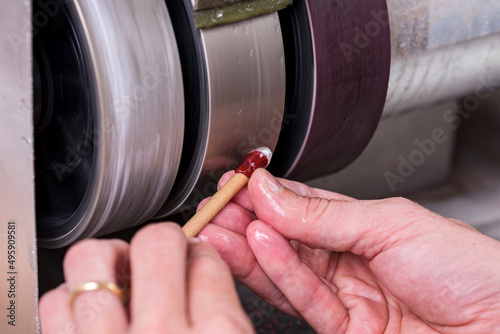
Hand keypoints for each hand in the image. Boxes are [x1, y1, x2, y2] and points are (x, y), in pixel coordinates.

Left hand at [39, 223, 253, 333]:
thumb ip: (226, 314)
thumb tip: (204, 271)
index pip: (206, 259)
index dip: (201, 252)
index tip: (195, 257)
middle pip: (157, 242)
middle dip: (163, 240)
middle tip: (161, 255)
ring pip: (94, 258)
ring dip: (108, 258)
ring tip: (120, 273)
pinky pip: (55, 303)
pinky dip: (70, 297)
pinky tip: (92, 310)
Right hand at [198, 169, 499, 332]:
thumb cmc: (467, 267)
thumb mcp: (389, 223)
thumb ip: (323, 215)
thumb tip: (272, 192)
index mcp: (364, 225)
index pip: (303, 206)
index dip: (268, 196)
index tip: (237, 184)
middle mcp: (350, 259)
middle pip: (288, 239)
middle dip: (248, 222)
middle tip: (216, 208)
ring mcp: (346, 296)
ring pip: (287, 270)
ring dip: (252, 248)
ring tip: (221, 227)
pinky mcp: (346, 330)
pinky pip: (305, 298)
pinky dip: (279, 272)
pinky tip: (258, 248)